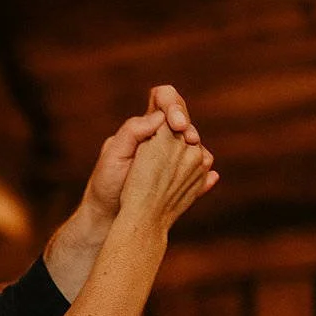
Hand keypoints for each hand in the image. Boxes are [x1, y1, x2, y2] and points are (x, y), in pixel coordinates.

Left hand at [79, 86, 216, 226]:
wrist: (108, 217)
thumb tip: (160, 116)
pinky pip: (201, 169)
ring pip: (196, 144)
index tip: (175, 124)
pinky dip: (205, 173)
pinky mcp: (182, 177)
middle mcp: (161, 138)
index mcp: (143, 126)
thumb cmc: (106, 183)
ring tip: (198, 162)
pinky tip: (209, 178)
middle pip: (185, 119)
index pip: (163, 99)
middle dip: (189, 127)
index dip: (173, 104)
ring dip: (199, 150)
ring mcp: (173, 157)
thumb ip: (131, 132)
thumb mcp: (113, 156)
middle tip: (190, 140)